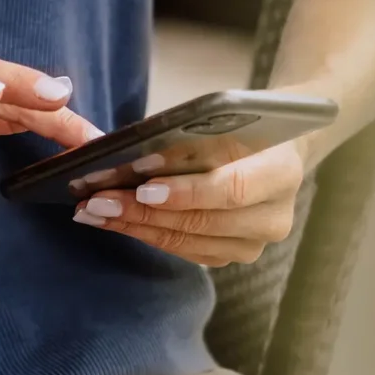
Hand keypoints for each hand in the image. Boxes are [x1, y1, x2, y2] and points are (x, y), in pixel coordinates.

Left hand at [71, 137, 305, 268]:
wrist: (276, 149)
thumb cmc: (244, 124)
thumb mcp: (226, 118)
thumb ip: (191, 140)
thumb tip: (137, 160)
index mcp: (282, 173)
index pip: (233, 189)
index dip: (187, 192)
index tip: (143, 188)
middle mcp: (274, 218)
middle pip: (203, 221)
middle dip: (144, 212)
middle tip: (98, 201)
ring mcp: (254, 244)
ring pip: (188, 240)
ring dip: (135, 226)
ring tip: (93, 212)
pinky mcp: (232, 255)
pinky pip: (184, 249)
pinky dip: (146, 234)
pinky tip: (112, 221)